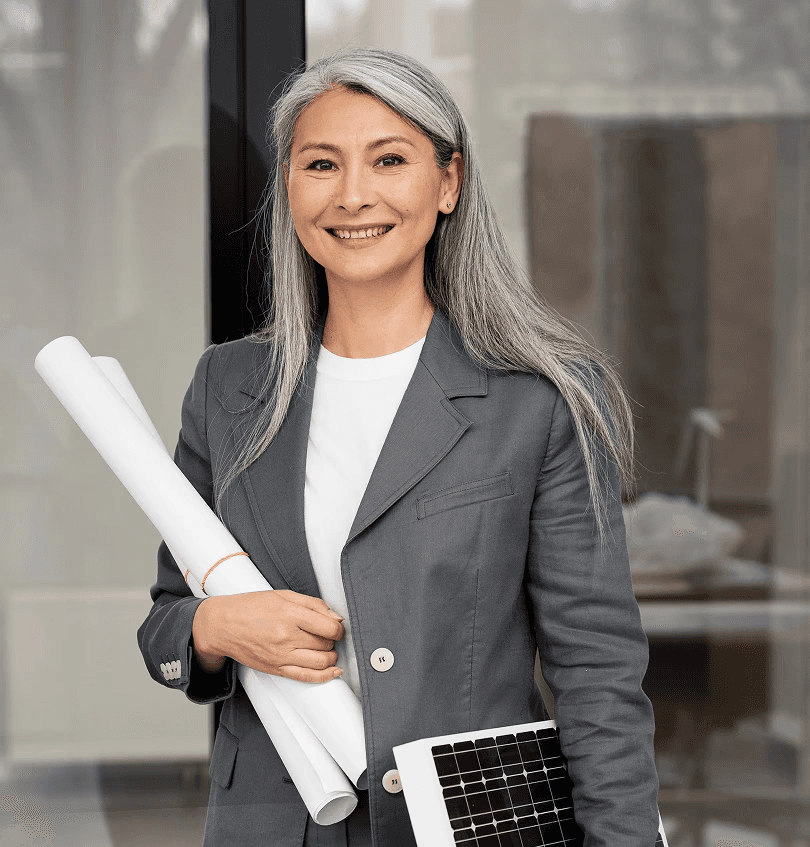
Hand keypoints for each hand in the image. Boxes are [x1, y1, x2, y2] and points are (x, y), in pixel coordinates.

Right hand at [192, 590, 344, 682]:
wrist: (223, 625)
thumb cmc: (251, 607)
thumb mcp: (284, 595)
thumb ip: (313, 604)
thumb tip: (336, 617)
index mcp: (290, 615)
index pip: (328, 627)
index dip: (339, 628)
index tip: (337, 626)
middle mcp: (286, 637)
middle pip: (325, 644)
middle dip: (333, 640)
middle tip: (329, 635)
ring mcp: (281, 656)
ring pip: (321, 662)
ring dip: (331, 657)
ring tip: (328, 649)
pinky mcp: (276, 669)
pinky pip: (306, 677)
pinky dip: (324, 676)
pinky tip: (333, 671)